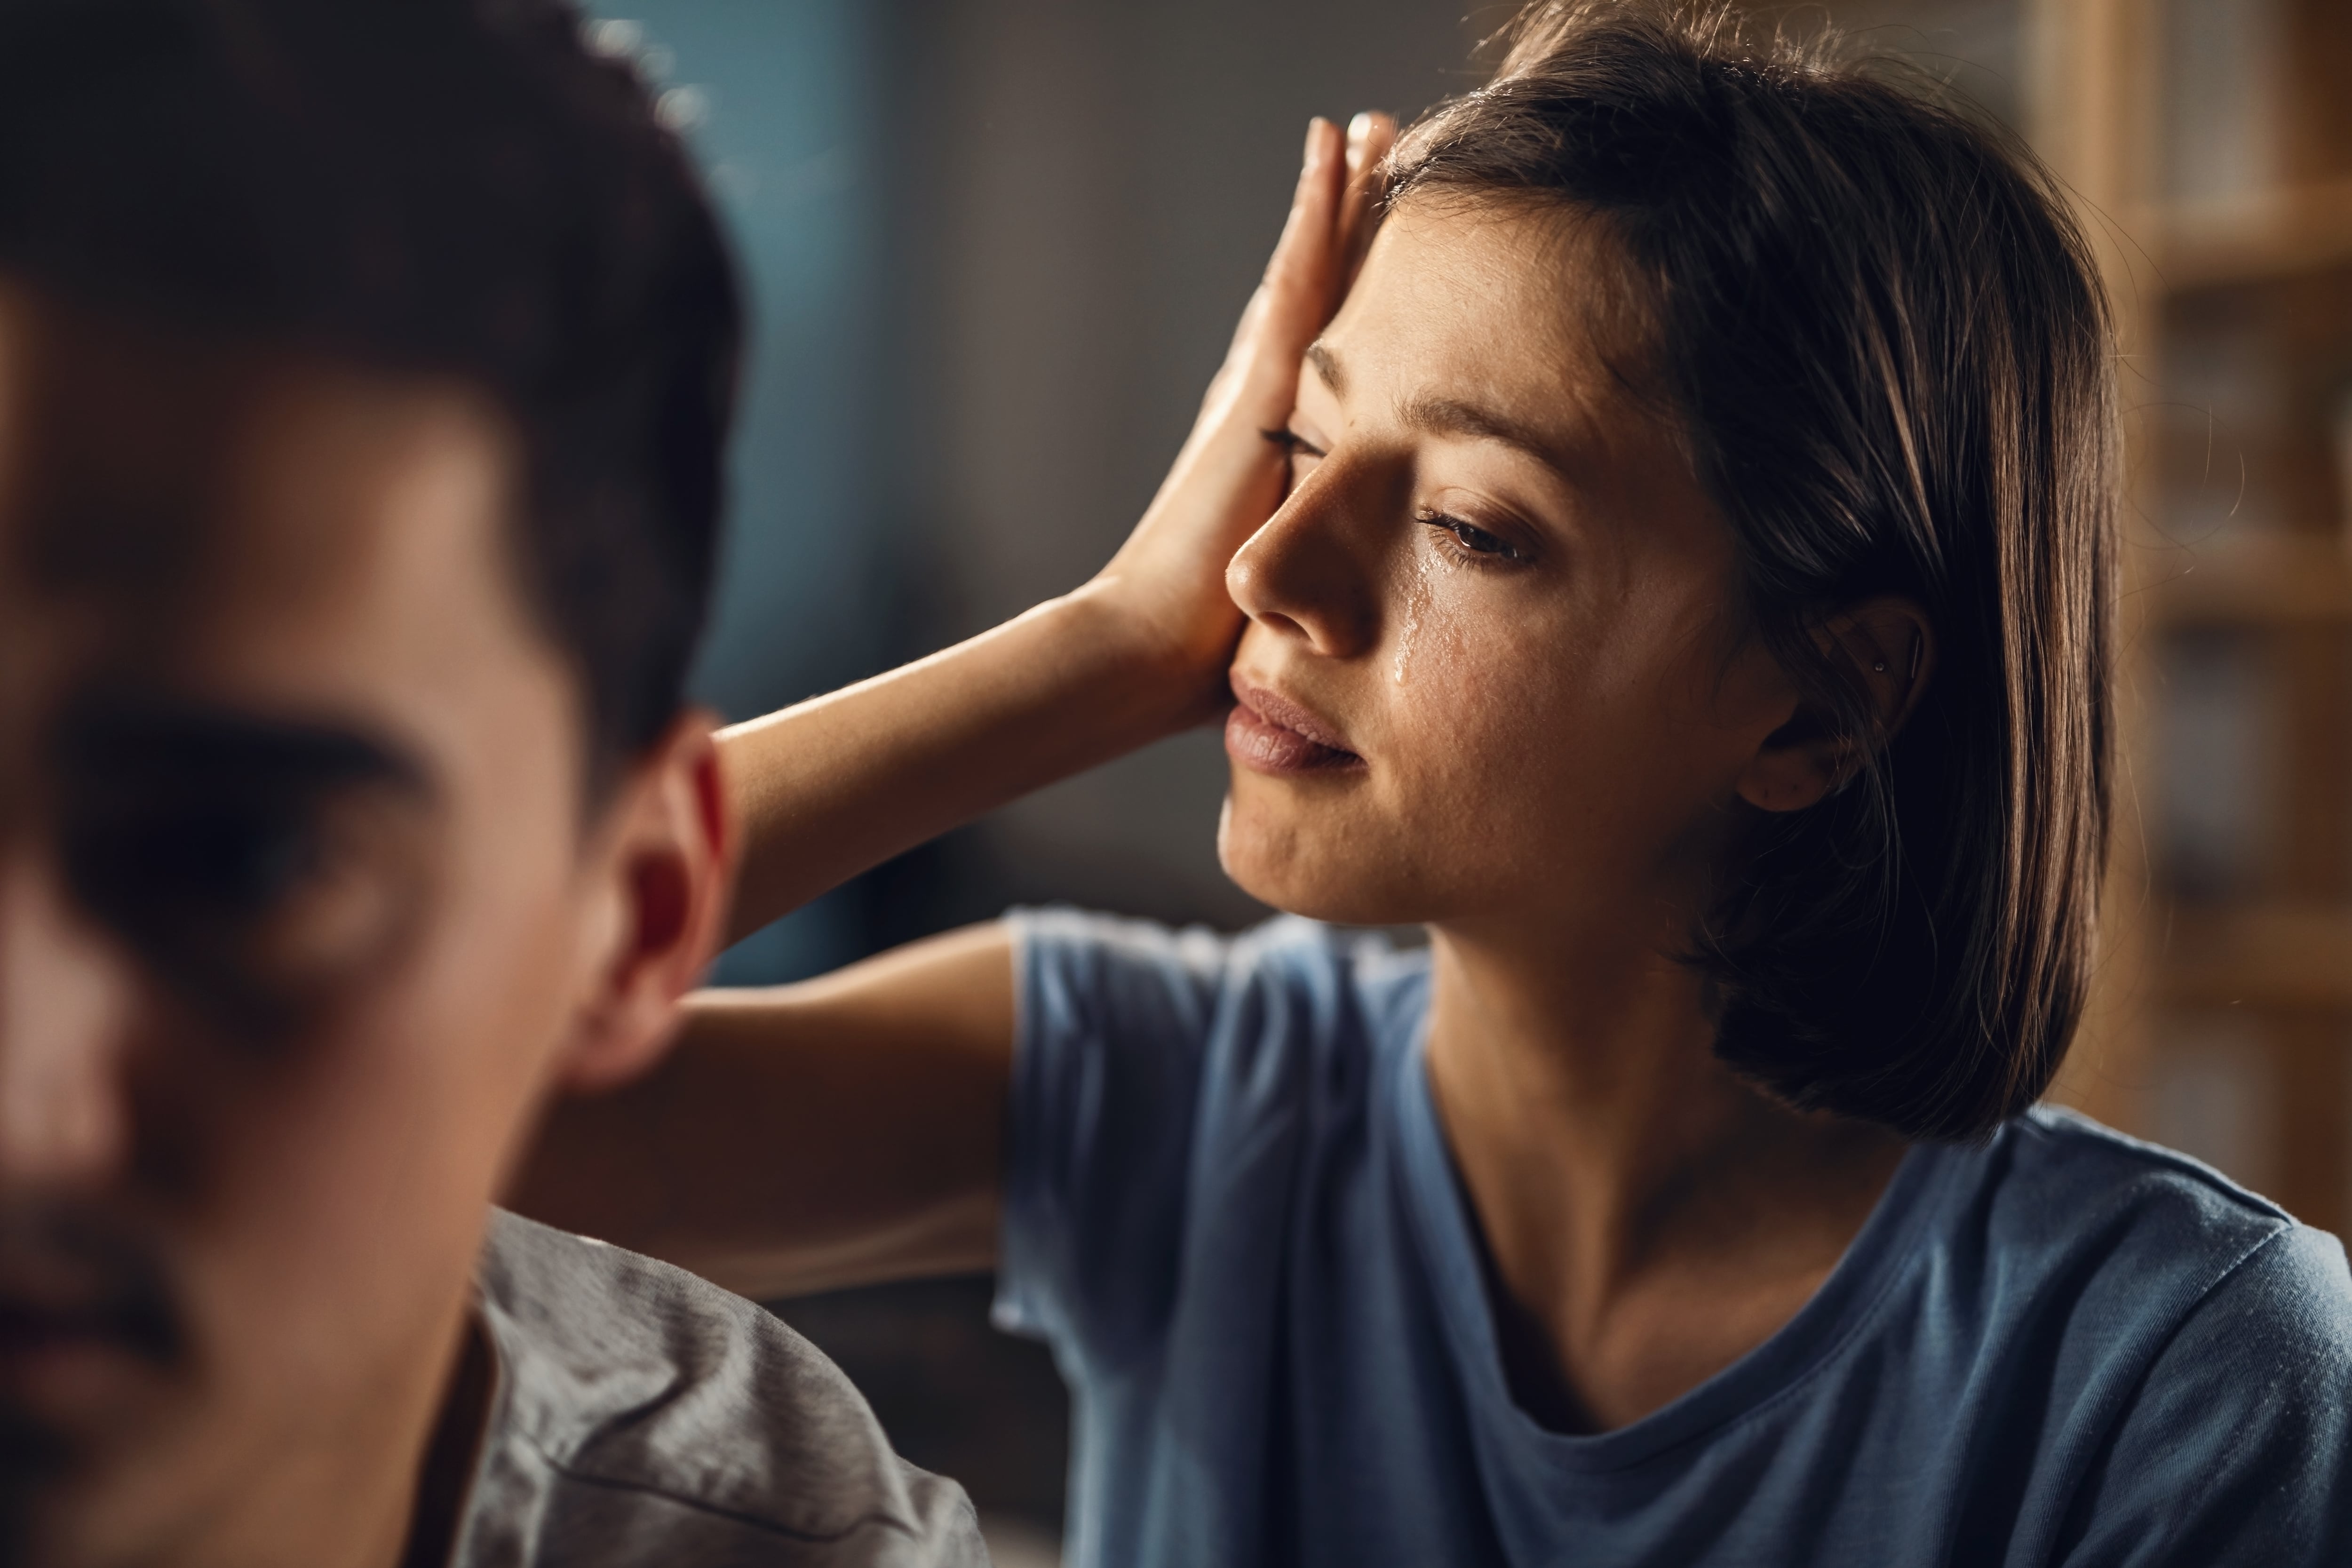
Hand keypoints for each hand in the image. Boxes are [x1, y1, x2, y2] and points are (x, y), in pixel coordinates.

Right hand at [1089, 110, 1395, 720]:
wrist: (1148, 649)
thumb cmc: (1208, 647)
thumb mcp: (1292, 594)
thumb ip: (1322, 580)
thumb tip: (1356, 616)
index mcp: (1269, 446)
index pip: (1319, 346)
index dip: (1343, 283)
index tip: (1371, 226)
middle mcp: (1258, 403)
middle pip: (1313, 290)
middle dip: (1346, 218)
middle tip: (1376, 142)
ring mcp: (1255, 390)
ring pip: (1311, 270)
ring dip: (1340, 195)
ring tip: (1367, 126)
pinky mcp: (1258, 392)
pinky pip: (1297, 281)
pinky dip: (1317, 214)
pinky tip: (1337, 150)